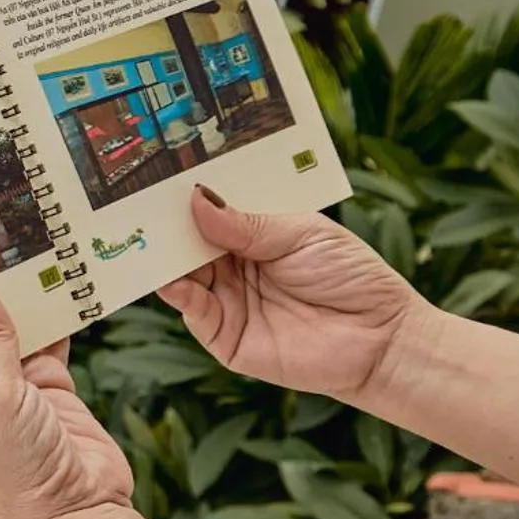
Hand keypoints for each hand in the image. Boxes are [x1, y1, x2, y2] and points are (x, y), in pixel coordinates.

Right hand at [156, 186, 426, 401]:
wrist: (381, 340)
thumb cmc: (353, 278)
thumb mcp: (302, 235)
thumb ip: (247, 223)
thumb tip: (196, 199)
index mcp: (253, 234)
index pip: (211, 211)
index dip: (188, 196)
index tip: (160, 178)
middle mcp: (233, 266)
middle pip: (188, 242)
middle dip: (166, 225)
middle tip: (136, 205)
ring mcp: (227, 300)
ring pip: (182, 274)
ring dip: (162, 258)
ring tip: (142, 237)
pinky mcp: (224, 335)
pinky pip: (192, 311)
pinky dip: (175, 293)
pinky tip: (168, 278)